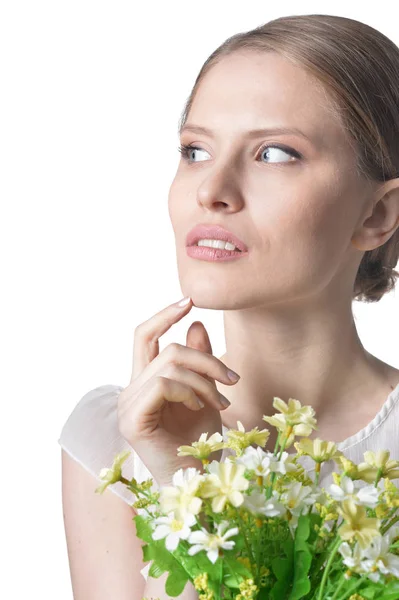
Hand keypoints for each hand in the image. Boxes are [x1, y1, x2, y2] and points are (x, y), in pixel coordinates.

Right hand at [117, 297, 239, 486]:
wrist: (199, 482)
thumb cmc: (202, 443)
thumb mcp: (205, 394)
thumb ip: (198, 360)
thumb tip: (196, 323)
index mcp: (143, 383)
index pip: (144, 336)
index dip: (164, 315)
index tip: (190, 300)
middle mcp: (129, 391)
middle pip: (167, 348)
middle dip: (205, 358)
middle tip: (232, 379)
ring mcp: (127, 406)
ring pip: (169, 365)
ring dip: (204, 380)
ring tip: (221, 402)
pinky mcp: (132, 420)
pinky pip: (163, 385)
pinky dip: (190, 391)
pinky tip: (202, 408)